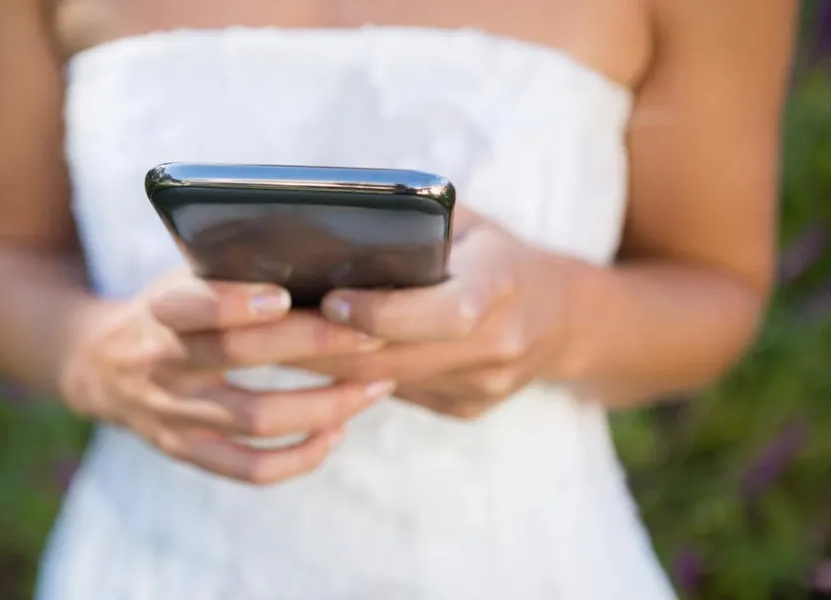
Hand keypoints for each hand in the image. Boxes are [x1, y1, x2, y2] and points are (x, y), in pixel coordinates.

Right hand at [59, 271, 393, 483]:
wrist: (96, 365)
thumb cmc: (170, 310)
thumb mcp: (180, 279)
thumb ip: (228, 271)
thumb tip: (319, 251)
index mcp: (160, 311)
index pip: (192, 306)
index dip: (234, 303)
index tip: (283, 296)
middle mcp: (162, 363)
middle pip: (239, 357)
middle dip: (313, 345)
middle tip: (371, 333)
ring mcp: (172, 413)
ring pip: (255, 419)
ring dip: (324, 405)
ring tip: (375, 387)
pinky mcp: (185, 450)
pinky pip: (248, 469)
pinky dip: (299, 457)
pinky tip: (336, 433)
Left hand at [292, 218, 582, 419]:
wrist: (563, 317)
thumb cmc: (495, 252)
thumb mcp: (469, 222)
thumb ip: (416, 223)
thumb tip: (332, 218)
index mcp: (503, 285)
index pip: (446, 314)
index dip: (384, 313)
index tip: (329, 300)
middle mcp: (499, 346)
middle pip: (398, 359)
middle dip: (325, 346)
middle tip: (267, 329)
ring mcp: (484, 386)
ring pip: (386, 385)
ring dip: (324, 367)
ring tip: (271, 344)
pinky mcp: (466, 409)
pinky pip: (397, 396)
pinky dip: (349, 378)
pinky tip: (307, 360)